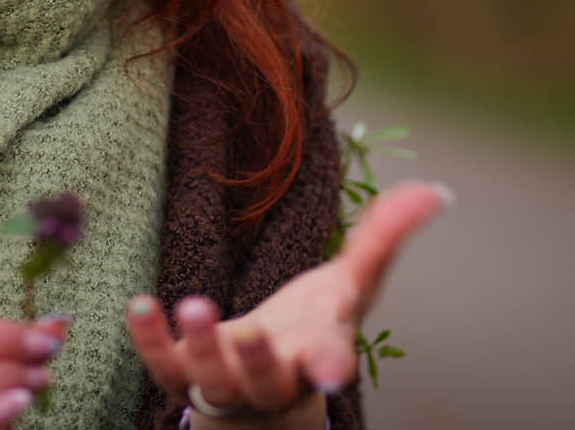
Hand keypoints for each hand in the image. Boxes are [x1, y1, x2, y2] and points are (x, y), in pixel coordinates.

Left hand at [125, 180, 448, 426]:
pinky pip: (162, 366)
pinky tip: (137, 305)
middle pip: (264, 379)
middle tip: (248, 334)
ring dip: (199, 346)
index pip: (328, 363)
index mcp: (317, 355)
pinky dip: (149, 340)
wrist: (265, 384)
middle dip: (254, 359)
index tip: (334, 373)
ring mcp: (225, 385)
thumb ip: (386, 237)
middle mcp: (271, 379)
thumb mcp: (352, 284)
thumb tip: (437, 191)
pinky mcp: (181, 377)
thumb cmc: (314, 327)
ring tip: (192, 303)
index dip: (331, 368)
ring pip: (210, 379)